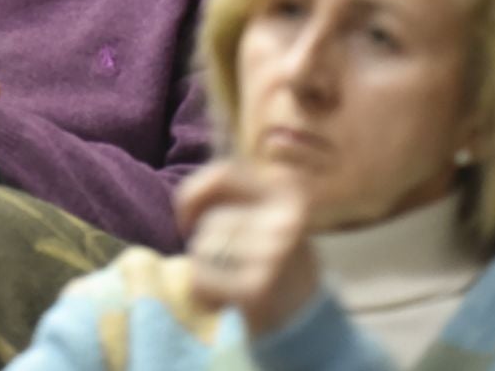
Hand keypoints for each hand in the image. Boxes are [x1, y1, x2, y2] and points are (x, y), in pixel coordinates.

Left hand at [177, 161, 320, 335]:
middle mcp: (285, 218)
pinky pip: (201, 278)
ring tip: (234, 282)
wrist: (306, 320)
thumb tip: (189, 192)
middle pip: (210, 220)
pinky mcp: (257, 288)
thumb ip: (238, 195)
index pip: (222, 175)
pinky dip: (203, 292)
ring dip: (206, 269)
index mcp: (288, 191)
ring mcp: (273, 253)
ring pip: (202, 248)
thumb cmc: (276, 261)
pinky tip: (227, 301)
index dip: (193, 196)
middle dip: (206, 244)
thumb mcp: (270, 215)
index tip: (188, 220)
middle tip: (231, 267)